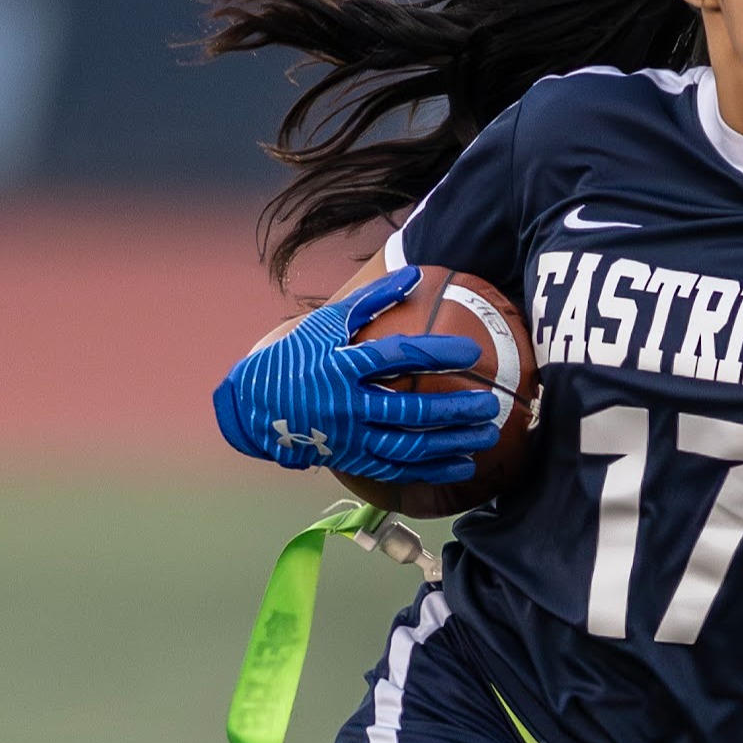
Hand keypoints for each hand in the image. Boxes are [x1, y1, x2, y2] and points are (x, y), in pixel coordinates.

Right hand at [210, 266, 500, 479]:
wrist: (253, 407)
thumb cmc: (296, 357)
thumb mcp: (326, 323)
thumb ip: (372, 300)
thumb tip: (414, 273)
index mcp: (342, 366)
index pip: (397, 358)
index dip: (436, 353)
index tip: (472, 351)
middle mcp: (346, 404)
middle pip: (409, 409)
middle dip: (454, 408)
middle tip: (489, 403)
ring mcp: (350, 437)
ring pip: (408, 445)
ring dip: (451, 443)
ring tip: (486, 437)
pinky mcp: (352, 460)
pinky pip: (397, 469)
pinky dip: (432, 469)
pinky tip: (463, 465)